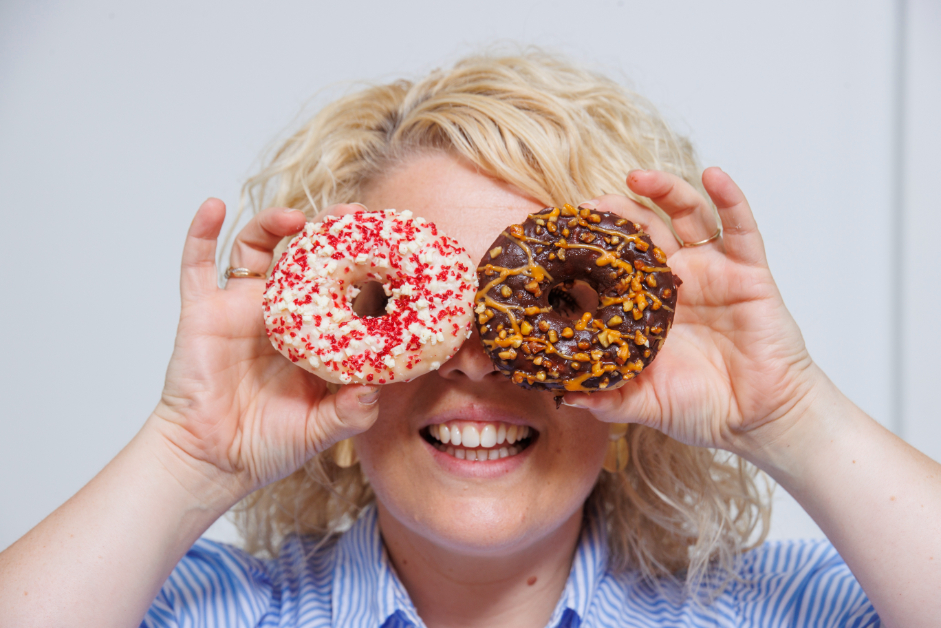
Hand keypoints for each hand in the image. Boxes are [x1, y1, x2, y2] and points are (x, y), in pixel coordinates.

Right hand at [150, 199, 379, 504]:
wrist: (211, 462)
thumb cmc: (267, 446)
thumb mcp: (319, 431)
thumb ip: (350, 413)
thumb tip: (373, 389)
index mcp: (315, 335)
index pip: (347, 289)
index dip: (366, 267)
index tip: (390, 248)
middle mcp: (282, 313)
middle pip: (306, 256)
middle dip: (329, 231)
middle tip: (352, 216)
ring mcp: (242, 308)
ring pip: (259, 249)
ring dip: (275, 224)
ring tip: (295, 219)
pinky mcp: (204, 312)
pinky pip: (197, 265)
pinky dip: (202, 233)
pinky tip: (213, 207)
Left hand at [563, 168, 820, 454]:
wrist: (758, 420)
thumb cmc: (702, 408)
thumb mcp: (644, 402)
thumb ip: (607, 397)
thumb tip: (564, 395)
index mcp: (647, 305)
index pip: (612, 265)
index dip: (589, 249)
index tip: (560, 235)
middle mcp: (677, 280)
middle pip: (644, 230)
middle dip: (617, 213)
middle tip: (589, 205)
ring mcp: (712, 271)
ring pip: (687, 216)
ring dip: (664, 190)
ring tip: (637, 177)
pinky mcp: (748, 272)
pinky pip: (740, 227)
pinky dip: (730, 198)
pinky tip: (714, 174)